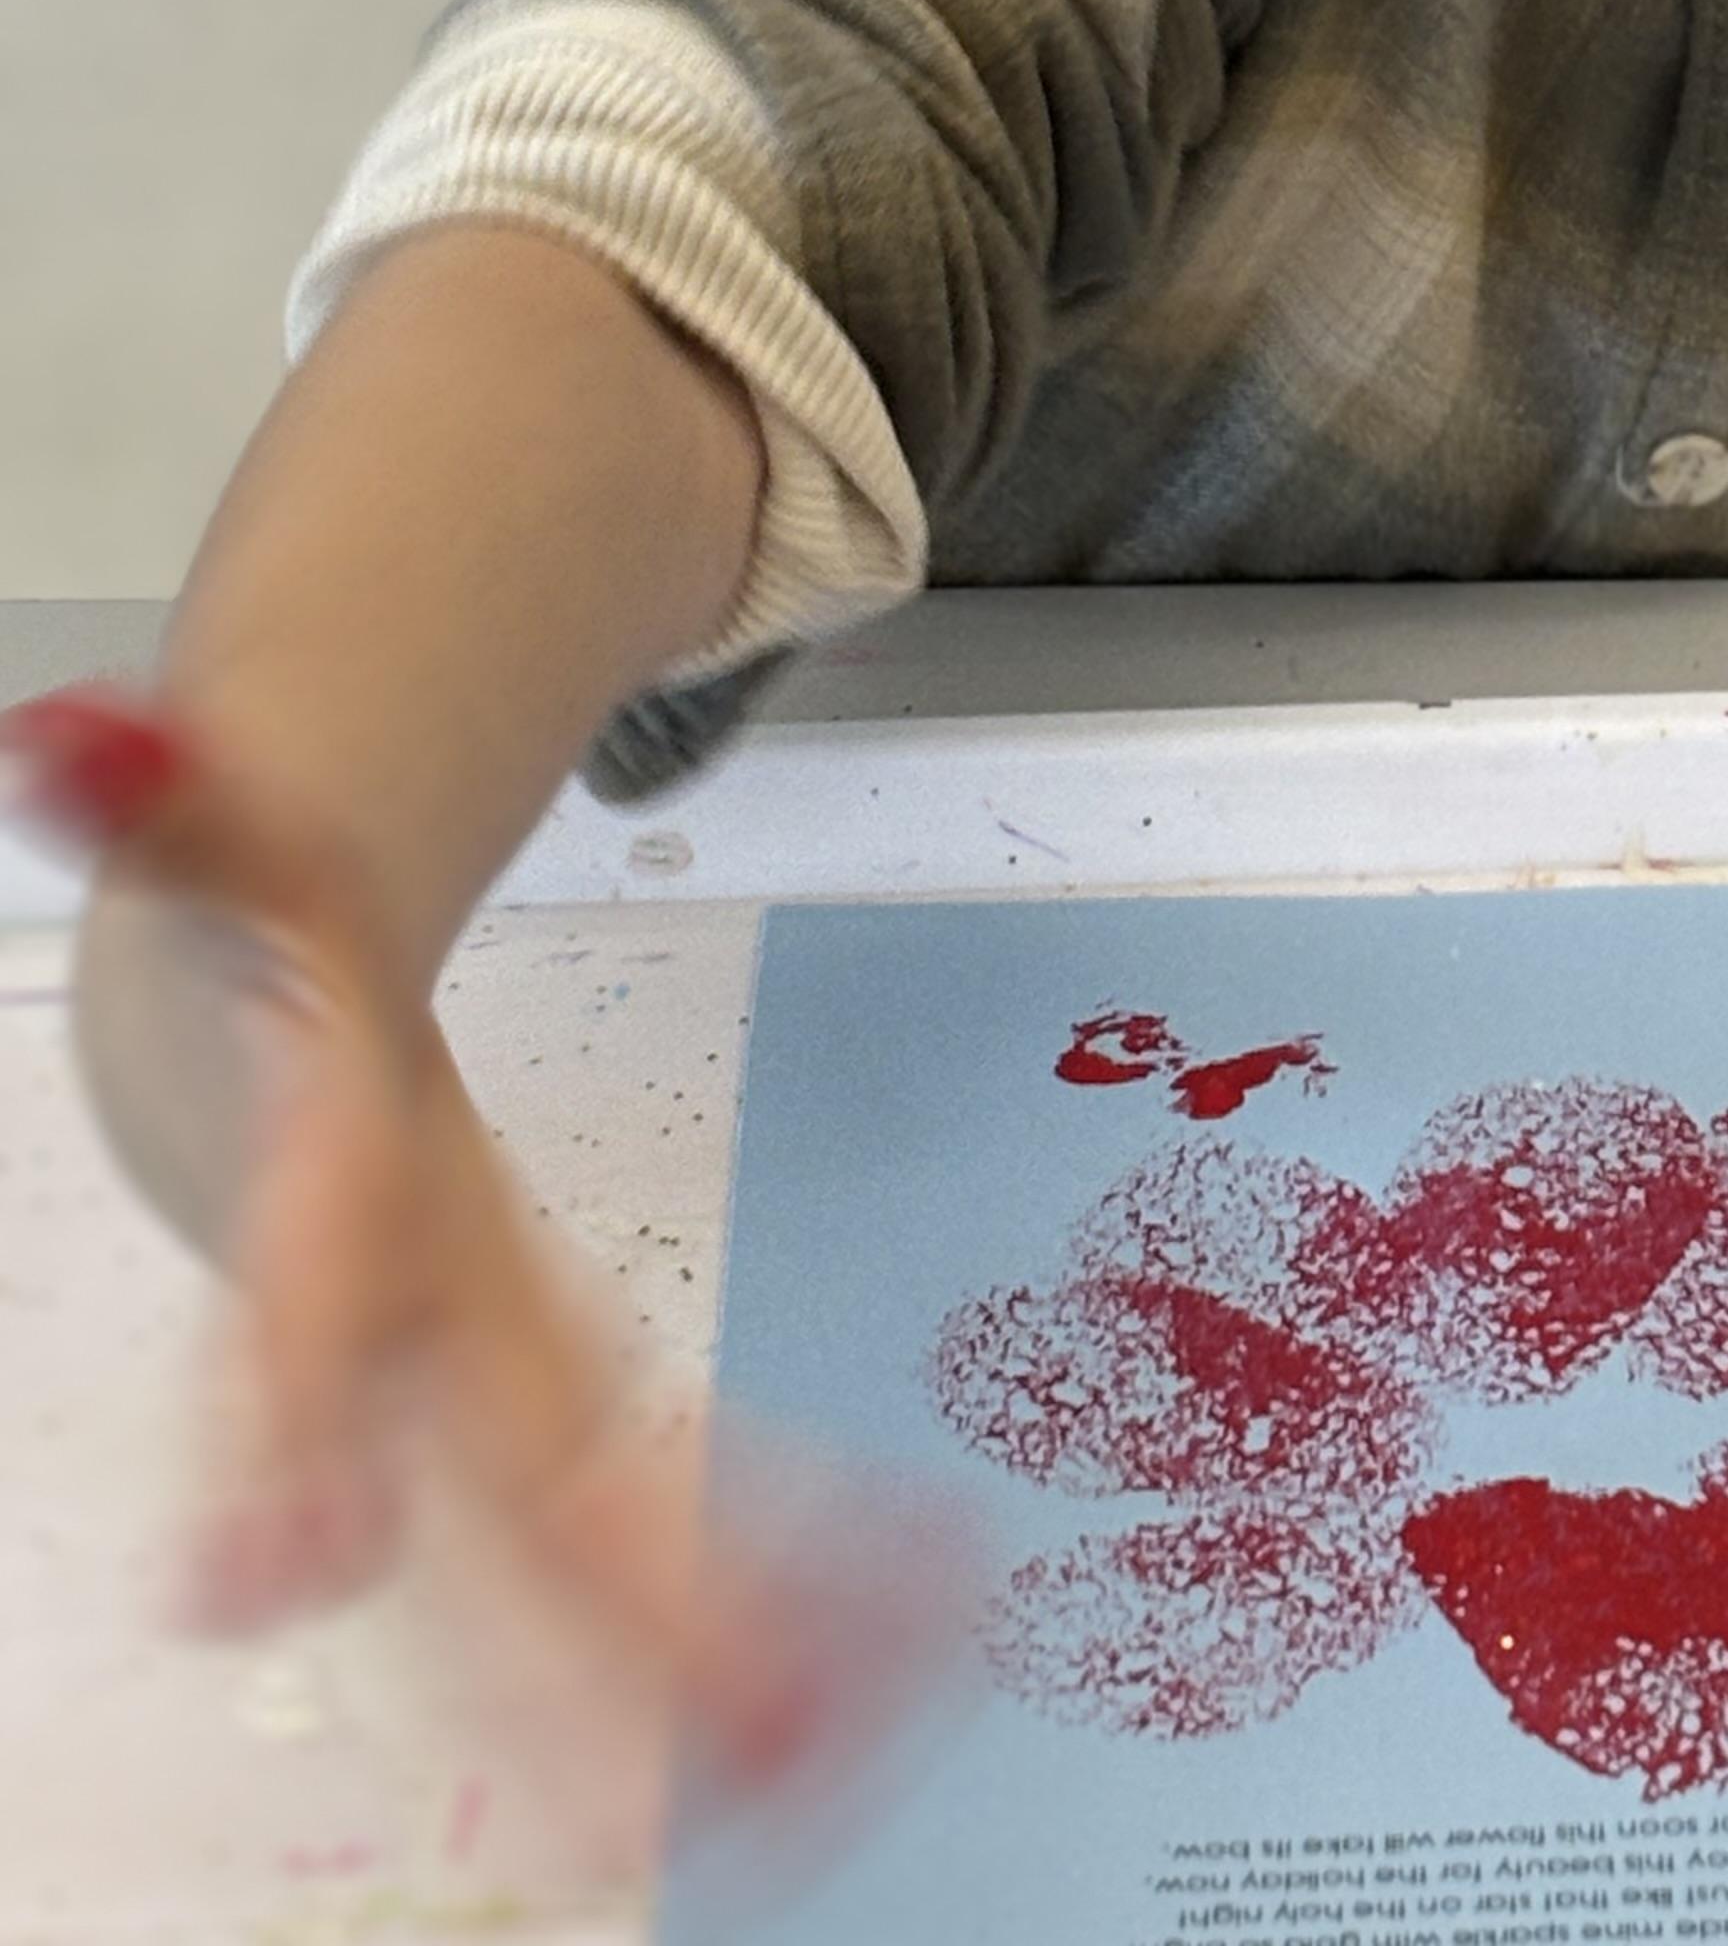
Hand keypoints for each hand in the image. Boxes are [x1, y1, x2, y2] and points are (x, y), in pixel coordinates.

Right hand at [7, 687, 967, 1874]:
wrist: (276, 1078)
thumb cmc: (288, 987)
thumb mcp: (257, 865)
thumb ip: (181, 797)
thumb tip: (66, 718)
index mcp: (346, 1213)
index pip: (321, 1318)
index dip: (294, 1422)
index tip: (272, 1575)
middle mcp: (410, 1344)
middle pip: (493, 1491)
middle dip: (583, 1620)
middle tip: (718, 1734)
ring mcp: (483, 1399)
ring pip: (582, 1558)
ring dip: (697, 1656)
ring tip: (829, 1759)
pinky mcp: (557, 1416)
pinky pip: (664, 1515)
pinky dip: (774, 1575)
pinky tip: (895, 1643)